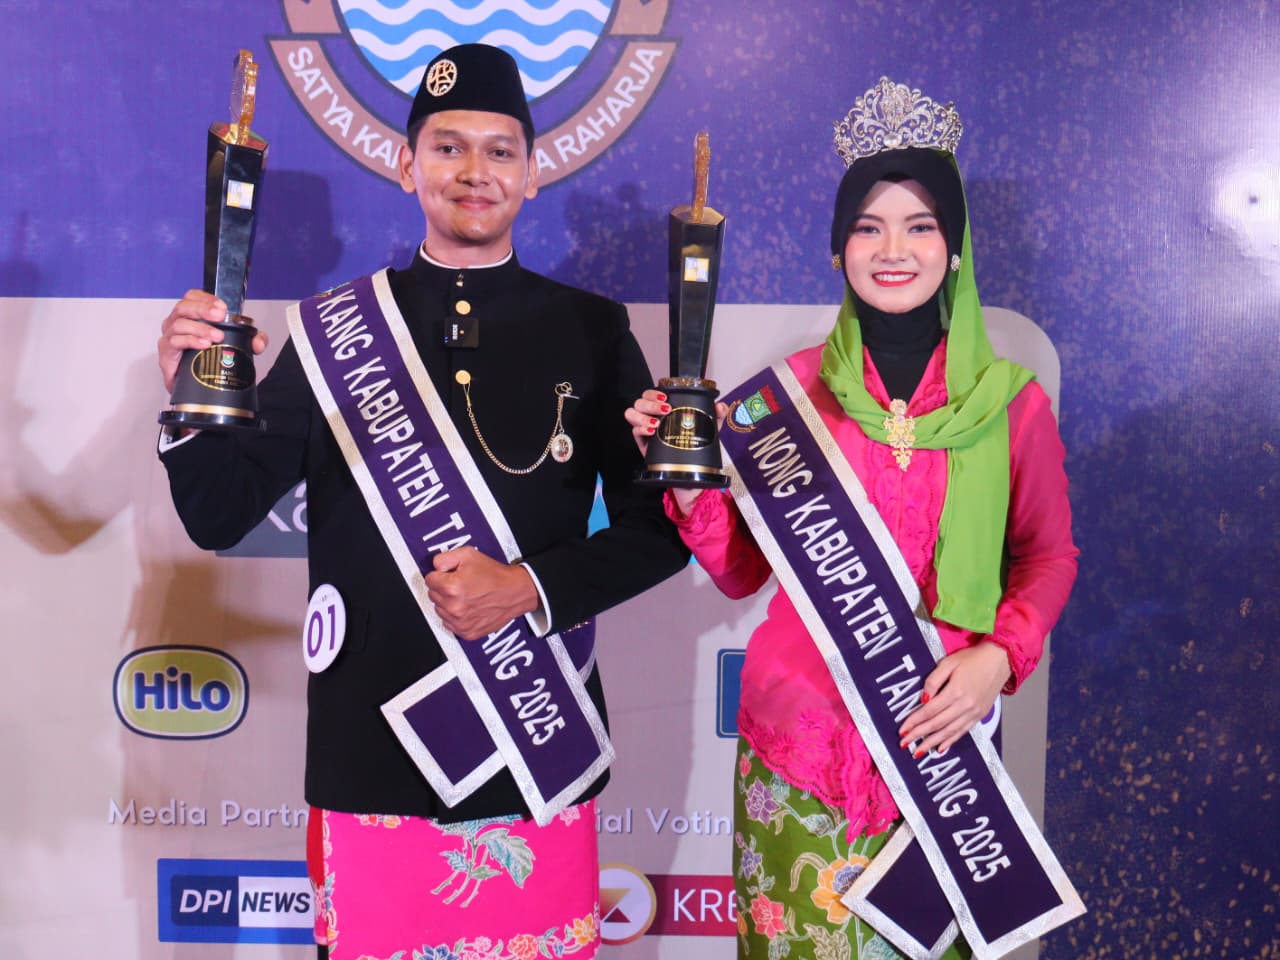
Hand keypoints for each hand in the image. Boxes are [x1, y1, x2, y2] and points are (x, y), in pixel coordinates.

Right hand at [158, 290, 268, 393]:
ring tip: (217, 336)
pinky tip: (204, 345)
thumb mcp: (233, 347)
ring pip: (179, 324)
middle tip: (220, 316)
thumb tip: (258, 342)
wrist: (193, 387)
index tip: (222, 307)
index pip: (192, 297)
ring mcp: (170, 337)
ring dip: (200, 328)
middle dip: (203, 309)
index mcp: (190, 317)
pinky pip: (175, 341)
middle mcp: (177, 323)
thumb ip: (250, 342)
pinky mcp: (167, 353)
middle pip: (183, 307)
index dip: (205, 298)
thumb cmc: (206, 361)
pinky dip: (190, 341)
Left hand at [424, 546, 538, 640]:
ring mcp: (460, 622)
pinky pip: (449, 624)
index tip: (450, 575)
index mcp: (451, 587)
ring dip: (448, 603)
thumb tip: (434, 567)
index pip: (429, 580)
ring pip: (440, 610)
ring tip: (466, 596)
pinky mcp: (467, 632)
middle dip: (443, 588)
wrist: (515, 592)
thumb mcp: (468, 554)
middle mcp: (453, 607)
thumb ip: (444, 558)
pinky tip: (468, 607)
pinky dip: (456, 617)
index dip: (440, 575)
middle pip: (433, 595)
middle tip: (461, 584)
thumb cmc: (494, 575)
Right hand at [623, 389, 728, 515]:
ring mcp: (646, 429)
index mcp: (665, 409)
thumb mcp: (709, 428)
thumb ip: (716, 415)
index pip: (652, 393)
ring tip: (657, 423)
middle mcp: (653, 416)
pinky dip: (641, 428)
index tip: (666, 397)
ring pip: (631, 413)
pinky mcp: (642, 443)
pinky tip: (652, 432)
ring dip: (642, 415)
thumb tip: (720, 405)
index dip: (654, 392)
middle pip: (640, 401)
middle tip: (666, 410)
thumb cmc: (696, 446)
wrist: (691, 472)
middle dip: (650, 403)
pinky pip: (634, 431)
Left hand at [897, 642, 1011, 755]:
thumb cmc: (973, 659)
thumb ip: (933, 681)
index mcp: (955, 691)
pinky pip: (963, 731)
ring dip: (932, 742)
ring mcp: (974, 712)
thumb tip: (923, 699)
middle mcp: (965, 705)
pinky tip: (941, 748)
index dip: (914, 721)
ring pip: (949, 732)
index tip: (902, 730)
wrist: (1000, 660)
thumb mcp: (948, 663)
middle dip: (919, 735)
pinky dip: (951, 741)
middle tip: (904, 744)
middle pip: (937, 724)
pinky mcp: (980, 715)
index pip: (929, 711)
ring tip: (919, 751)